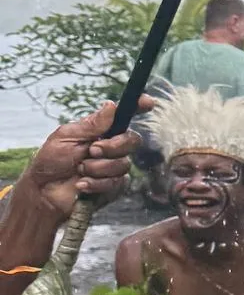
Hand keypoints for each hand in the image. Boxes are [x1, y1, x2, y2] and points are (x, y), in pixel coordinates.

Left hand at [18, 102, 148, 220]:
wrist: (45, 193)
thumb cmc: (51, 162)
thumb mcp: (66, 137)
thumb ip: (91, 124)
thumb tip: (112, 105)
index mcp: (100, 131)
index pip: (124, 116)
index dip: (138, 107)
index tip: (148, 102)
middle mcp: (111, 147)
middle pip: (132, 140)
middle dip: (113, 146)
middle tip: (91, 151)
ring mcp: (114, 167)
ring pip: (124, 164)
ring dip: (98, 168)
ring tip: (80, 170)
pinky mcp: (114, 187)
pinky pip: (118, 182)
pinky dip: (97, 183)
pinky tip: (82, 184)